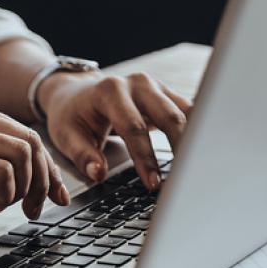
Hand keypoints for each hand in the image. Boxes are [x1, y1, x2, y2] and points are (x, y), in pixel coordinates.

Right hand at [0, 95, 68, 239]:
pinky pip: (1, 172)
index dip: (48, 168)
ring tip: (3, 206)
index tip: (54, 195)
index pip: (26, 132)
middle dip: (42, 180)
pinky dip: (4, 194)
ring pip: (21, 154)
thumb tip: (47, 177)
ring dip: (23, 189)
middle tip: (34, 209)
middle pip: (30, 140)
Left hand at [40, 71, 191, 187]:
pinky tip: (200, 154)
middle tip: (183, 180)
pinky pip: (189, 112)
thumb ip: (83, 155)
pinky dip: (196, 133)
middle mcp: (137, 84)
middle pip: (169, 116)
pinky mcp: (166, 94)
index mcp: (110, 91)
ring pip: (186, 112)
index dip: (145, 158)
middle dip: (180, 149)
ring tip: (197, 170)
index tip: (153, 183)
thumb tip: (98, 174)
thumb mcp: (66, 136)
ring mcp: (155, 86)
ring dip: (193, 141)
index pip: (134, 127)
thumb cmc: (71, 115)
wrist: (75, 93)